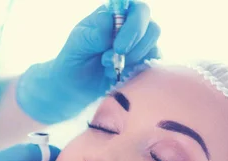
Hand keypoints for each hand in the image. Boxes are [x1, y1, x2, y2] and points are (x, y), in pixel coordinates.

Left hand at [16, 1, 160, 122]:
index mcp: (115, 14)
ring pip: (153, 46)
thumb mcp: (78, 43)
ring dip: (132, 59)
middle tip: (113, 59)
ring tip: (108, 67)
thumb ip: (94, 33)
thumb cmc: (75, 58)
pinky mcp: (143, 63)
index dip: (134, 25)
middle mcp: (132, 26)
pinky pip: (152, 64)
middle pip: (152, 27)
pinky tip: (117, 75)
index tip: (118, 46)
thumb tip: (108, 18)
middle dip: (134, 45)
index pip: (137, 9)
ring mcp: (140, 45)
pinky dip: (136, 71)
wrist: (74, 85)